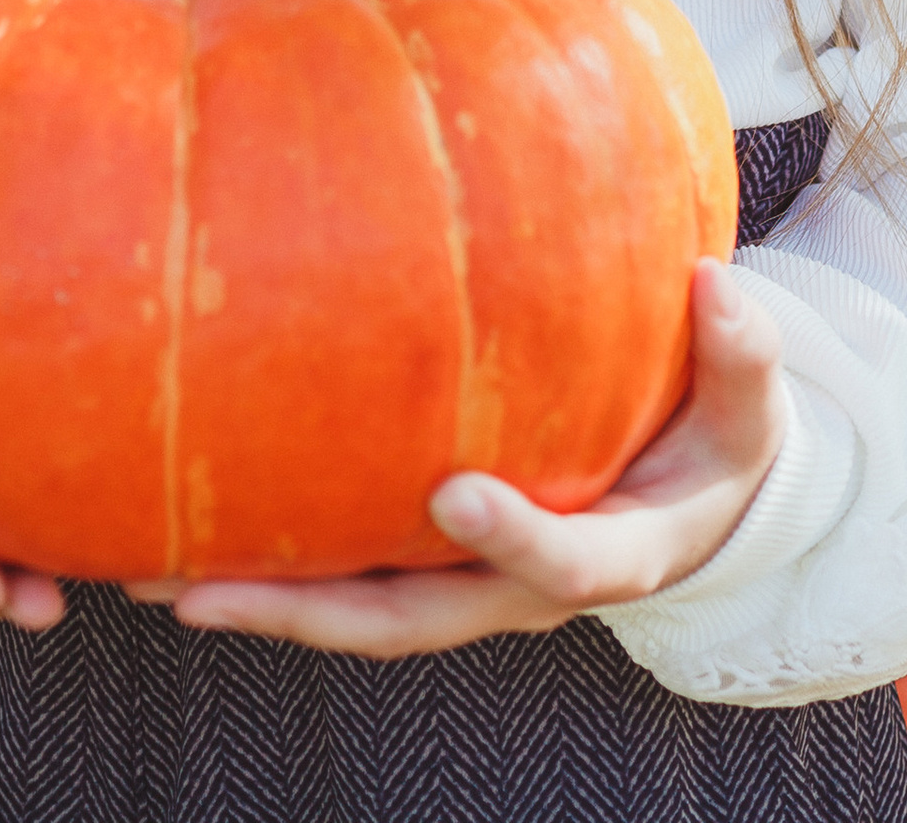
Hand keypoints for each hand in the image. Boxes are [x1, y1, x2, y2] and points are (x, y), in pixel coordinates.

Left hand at [125, 256, 786, 654]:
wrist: (699, 497)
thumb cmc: (725, 437)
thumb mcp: (753, 402)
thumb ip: (744, 353)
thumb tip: (717, 283)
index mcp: (613, 555)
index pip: (558, 558)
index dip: (509, 535)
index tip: (455, 494)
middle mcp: (522, 589)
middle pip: (406, 622)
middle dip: (306, 614)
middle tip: (203, 593)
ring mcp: (469, 581)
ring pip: (357, 609)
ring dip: (261, 599)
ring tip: (153, 575)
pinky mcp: (433, 556)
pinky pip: (350, 568)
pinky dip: (280, 558)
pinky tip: (199, 526)